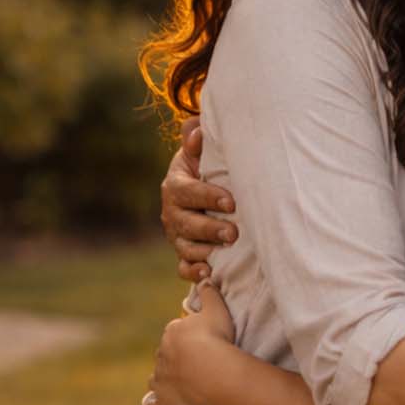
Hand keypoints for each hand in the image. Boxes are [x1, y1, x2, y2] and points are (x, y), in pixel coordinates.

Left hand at [145, 284, 237, 404]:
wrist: (210, 371)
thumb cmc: (215, 339)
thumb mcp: (216, 309)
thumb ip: (209, 293)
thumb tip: (204, 277)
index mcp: (173, 333)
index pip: (175, 333)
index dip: (186, 339)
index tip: (198, 344)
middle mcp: (161, 355)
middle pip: (165, 355)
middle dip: (174, 359)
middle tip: (192, 365)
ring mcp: (160, 379)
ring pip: (157, 378)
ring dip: (164, 381)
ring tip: (178, 386)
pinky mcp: (163, 401)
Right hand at [162, 120, 236, 283]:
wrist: (202, 191)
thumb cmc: (206, 168)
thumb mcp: (200, 153)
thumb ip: (197, 142)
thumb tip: (196, 130)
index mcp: (176, 185)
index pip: (188, 191)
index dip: (208, 197)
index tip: (231, 202)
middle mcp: (172, 212)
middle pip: (186, 223)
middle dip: (209, 229)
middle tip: (233, 233)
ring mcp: (177, 235)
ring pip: (185, 247)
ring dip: (204, 252)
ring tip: (224, 253)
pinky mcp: (184, 253)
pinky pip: (183, 267)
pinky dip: (193, 272)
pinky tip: (208, 274)